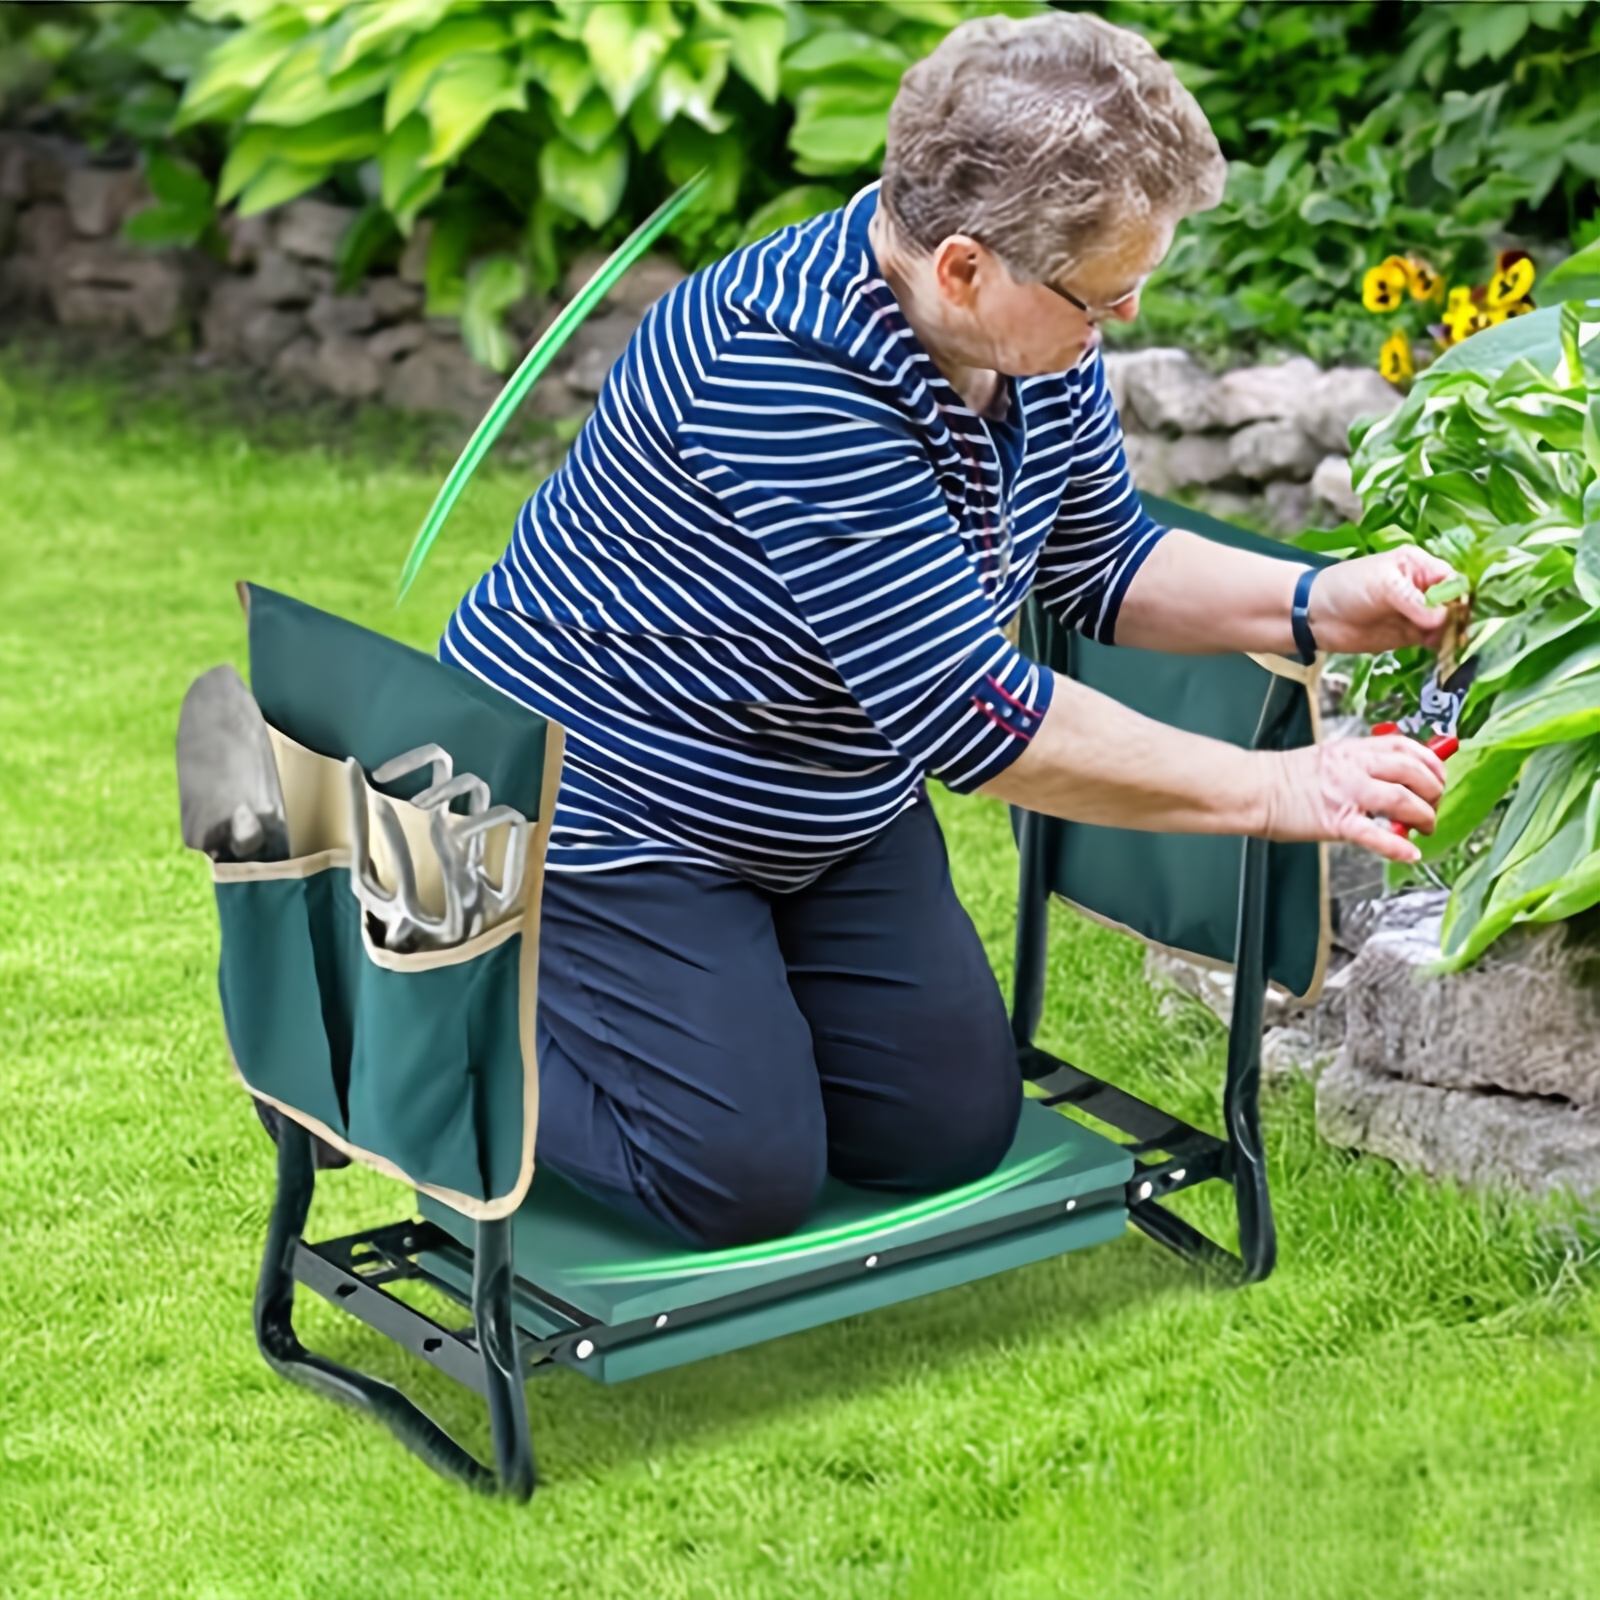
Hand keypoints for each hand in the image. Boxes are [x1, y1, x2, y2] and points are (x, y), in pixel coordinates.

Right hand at [1261, 736, 1446, 862]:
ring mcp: (1346, 793)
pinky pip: (1375, 834)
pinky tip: (1410, 853)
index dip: (1430, 760)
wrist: (1252, 789)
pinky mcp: (1336, 821)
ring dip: (1423, 815)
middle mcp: (1354, 767)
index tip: (1438, 774)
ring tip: (1426, 827)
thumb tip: (1390, 776)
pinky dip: (1397, 846)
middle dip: (1433, 789)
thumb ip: (1359, 764)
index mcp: (1352, 750)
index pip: (1405, 746)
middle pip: (1412, 771)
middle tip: (1433, 804)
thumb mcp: (1328, 757)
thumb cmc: (1283, 777)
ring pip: (1401, 799)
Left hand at [1307, 547, 1459, 654]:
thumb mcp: (1383, 585)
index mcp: (1420, 567)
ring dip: (1453, 636)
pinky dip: (1442, 647)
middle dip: (1462, 619)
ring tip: (1453, 646)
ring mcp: (1418, 614)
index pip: (1454, 580)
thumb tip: (1443, 619)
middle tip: (1460, 635)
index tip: (1464, 615)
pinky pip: (1434, 641)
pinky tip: (1445, 653)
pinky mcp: (1410, 636)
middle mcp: (1424, 589)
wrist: (1315, 614)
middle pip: (1456, 604)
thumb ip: (1414, 601)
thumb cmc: (1346, 587)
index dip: (1462, 597)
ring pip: (1448, 625)